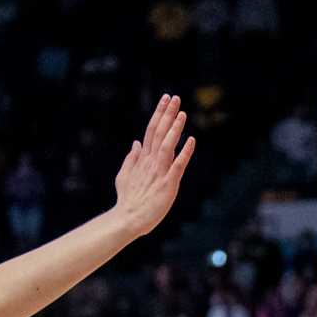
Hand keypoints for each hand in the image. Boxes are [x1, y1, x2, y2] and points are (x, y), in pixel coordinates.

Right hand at [112, 94, 195, 236]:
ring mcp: (159, 172)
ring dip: (174, 128)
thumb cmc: (128, 200)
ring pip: (167, 145)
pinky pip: (177, 166)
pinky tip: (191, 140)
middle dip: (167, 114)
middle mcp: (150, 162)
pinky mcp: (168, 184)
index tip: (165, 100)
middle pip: (159, 133)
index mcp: (142, 159)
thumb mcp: (125, 176)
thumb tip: (136, 142)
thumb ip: (131, 158)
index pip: (151, 131)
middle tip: (175, 97)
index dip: (159, 114)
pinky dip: (184, 153)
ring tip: (182, 113)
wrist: (127, 220)